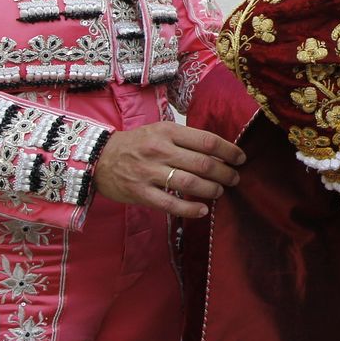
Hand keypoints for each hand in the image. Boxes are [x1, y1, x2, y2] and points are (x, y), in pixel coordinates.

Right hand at [91, 121, 245, 218]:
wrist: (98, 157)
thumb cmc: (136, 143)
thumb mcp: (159, 131)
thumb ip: (185, 139)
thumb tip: (219, 151)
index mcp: (167, 131)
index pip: (207, 141)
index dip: (229, 151)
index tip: (241, 158)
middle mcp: (159, 150)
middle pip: (203, 163)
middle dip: (225, 173)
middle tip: (234, 178)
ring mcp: (148, 172)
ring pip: (189, 183)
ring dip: (211, 189)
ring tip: (219, 192)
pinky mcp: (140, 192)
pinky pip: (170, 203)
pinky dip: (190, 208)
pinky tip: (203, 210)